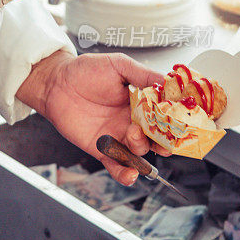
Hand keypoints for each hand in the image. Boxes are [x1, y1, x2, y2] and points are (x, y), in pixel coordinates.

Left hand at [16, 51, 170, 184]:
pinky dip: (125, 174)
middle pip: (158, 138)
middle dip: (165, 141)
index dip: (176, 122)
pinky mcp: (102, 148)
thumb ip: (143, 75)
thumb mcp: (118, 65)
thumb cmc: (85, 71)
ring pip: (140, 152)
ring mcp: (118, 136)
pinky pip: (117, 166)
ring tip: (132, 134)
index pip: (165, 116)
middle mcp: (132, 121)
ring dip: (142, 148)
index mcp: (141, 103)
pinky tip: (131, 173)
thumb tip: (168, 82)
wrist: (56, 83)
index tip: (184, 123)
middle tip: (164, 136)